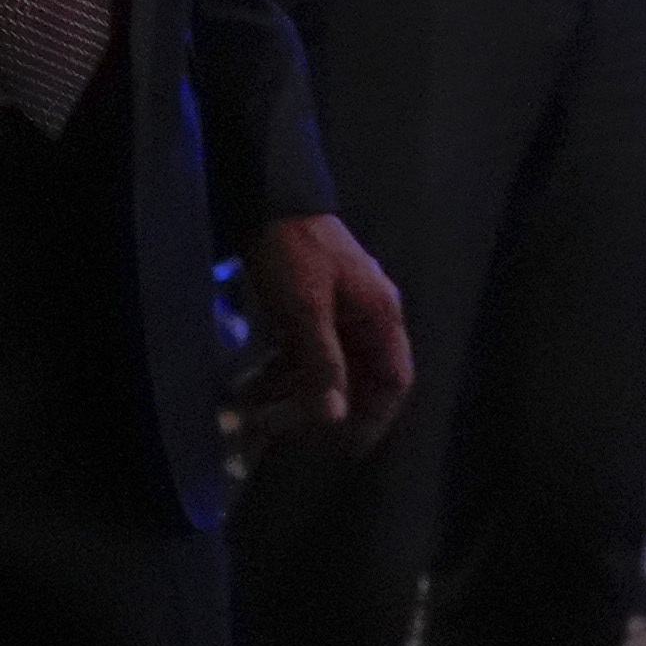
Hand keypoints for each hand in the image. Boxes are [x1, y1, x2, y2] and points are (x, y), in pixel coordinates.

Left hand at [237, 213, 414, 449]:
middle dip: (322, 411)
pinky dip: (281, 374)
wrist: (265, 197)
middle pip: (357, 381)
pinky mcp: (310, 309)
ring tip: (255, 416)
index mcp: (380, 316)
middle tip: (285, 436)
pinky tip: (251, 389)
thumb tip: (335, 417)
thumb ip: (323, 364)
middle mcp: (366, 318)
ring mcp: (338, 313)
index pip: (395, 381)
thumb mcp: (306, 309)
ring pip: (325, 371)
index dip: (375, 417)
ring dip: (294, 396)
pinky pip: (303, 354)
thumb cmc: (293, 249)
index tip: (346, 448)